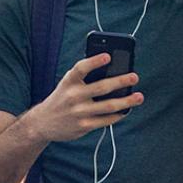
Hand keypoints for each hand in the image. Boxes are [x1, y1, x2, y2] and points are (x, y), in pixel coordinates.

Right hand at [27, 53, 143, 141]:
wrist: (43, 122)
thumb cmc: (62, 98)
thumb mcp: (67, 84)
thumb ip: (84, 78)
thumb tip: (112, 73)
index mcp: (69, 81)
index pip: (81, 68)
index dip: (94, 61)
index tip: (107, 56)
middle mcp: (73, 96)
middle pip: (101, 87)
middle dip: (121, 81)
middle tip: (134, 77)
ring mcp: (79, 112)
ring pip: (109, 106)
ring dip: (126, 101)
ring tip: (139, 97)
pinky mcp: (84, 126)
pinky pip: (106, 120)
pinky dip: (118, 114)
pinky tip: (126, 110)